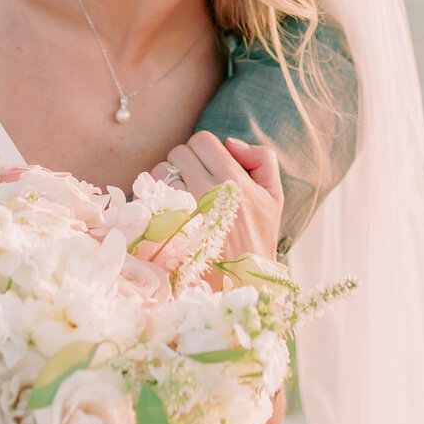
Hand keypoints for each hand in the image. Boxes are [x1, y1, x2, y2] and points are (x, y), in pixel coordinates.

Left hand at [157, 131, 283, 268]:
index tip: (207, 167)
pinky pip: (150, 195)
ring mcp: (185, 209)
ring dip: (167, 179)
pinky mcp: (167, 226)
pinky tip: (169, 211)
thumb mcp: (274, 197)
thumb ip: (262, 159)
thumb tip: (231, 142)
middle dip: (185, 163)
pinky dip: (155, 198)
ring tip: (181, 197)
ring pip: (161, 171)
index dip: (203, 151)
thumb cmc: (257, 238)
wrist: (242, 282)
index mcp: (234, 180)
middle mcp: (208, 190)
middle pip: (179, 152)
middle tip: (193, 181)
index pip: (202, 141)